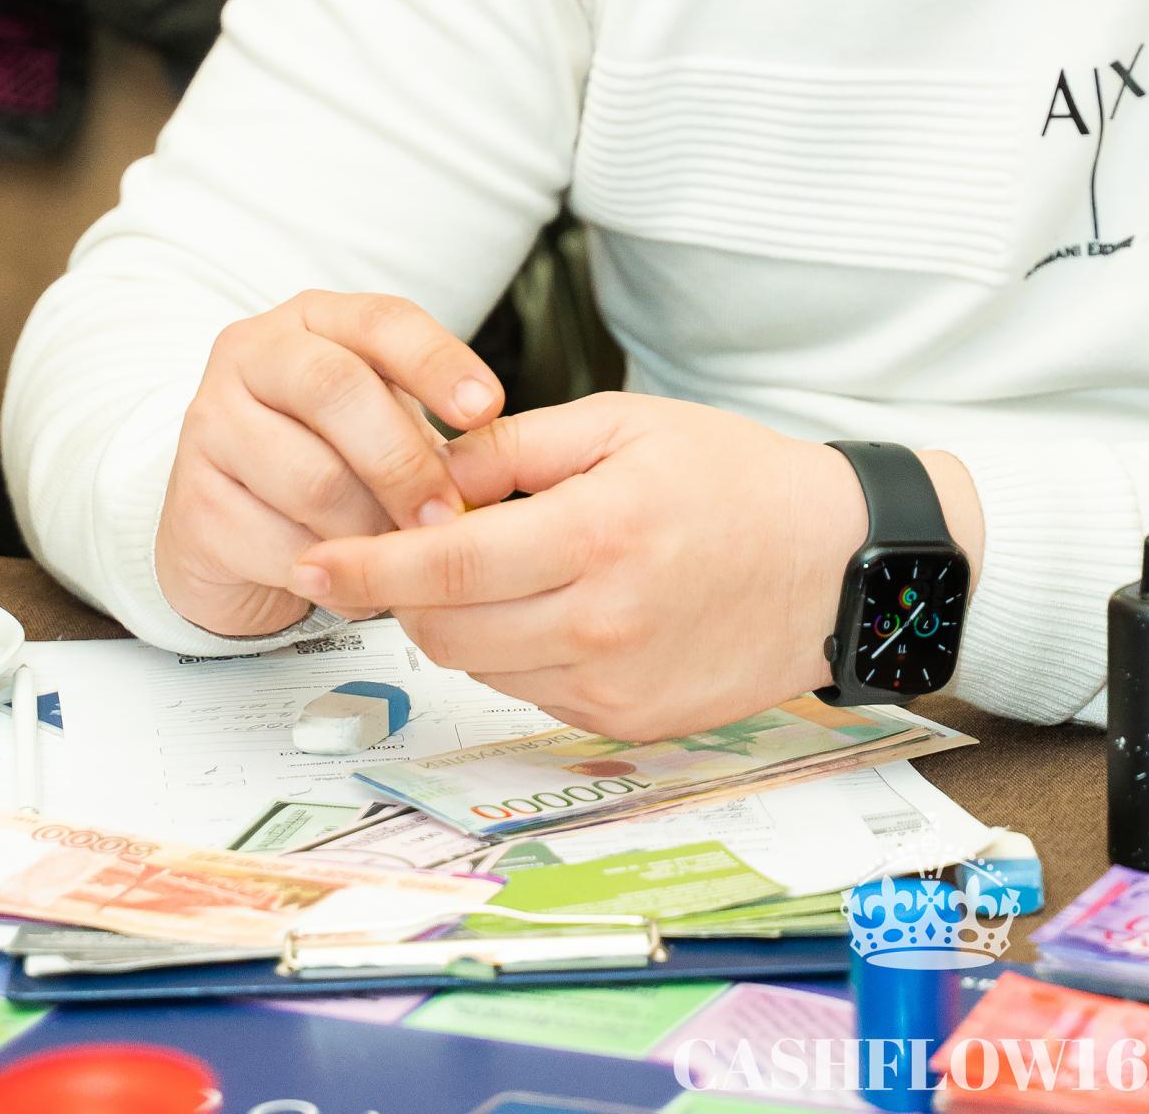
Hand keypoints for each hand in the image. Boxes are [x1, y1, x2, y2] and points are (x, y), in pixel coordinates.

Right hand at [154, 291, 502, 640]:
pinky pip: (279, 544)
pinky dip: (333, 574)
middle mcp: (251, 356)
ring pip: (312, 478)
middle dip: (405, 461)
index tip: (486, 409)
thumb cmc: (322, 457)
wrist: (224, 522)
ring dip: (371, 530)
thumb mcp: (379, 421)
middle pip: (337, 391)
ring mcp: (210, 426)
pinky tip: (353, 583)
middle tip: (448, 515)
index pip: (380, 320)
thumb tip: (487, 473)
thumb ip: (424, 429)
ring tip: (401, 558)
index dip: (438, 362)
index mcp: (311, 320)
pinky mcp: (192, 505)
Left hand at [290, 393, 983, 738]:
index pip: (445, 563)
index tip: (309, 561)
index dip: (364, 567)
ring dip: (462, 620)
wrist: (839, 562)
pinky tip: (556, 605)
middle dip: (406, 590)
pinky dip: (517, 649)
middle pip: (445, 627)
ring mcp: (612, 685)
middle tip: (412, 545)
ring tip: (502, 566)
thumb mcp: (628, 425)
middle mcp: (599, 623)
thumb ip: (518, 448)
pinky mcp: (627, 724)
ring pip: (481, 665)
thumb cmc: (737, 478)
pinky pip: (531, 691)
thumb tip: (430, 471)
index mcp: (597, 535)